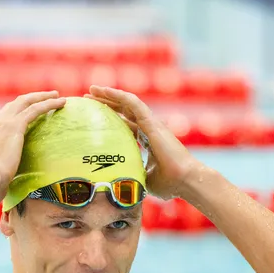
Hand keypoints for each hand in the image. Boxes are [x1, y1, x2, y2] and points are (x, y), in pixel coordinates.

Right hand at [0, 90, 67, 204]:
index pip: (3, 119)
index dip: (16, 113)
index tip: (28, 113)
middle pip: (14, 104)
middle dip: (30, 98)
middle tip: (45, 96)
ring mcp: (3, 124)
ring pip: (25, 102)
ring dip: (42, 96)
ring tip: (56, 95)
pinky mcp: (14, 126)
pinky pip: (35, 109)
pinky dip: (48, 103)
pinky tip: (60, 103)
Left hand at [85, 85, 204, 200]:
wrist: (184, 181)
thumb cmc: (169, 184)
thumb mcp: (143, 177)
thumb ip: (131, 173)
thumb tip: (116, 181)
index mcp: (147, 140)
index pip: (125, 124)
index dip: (110, 118)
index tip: (92, 116)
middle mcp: (149, 129)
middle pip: (124, 111)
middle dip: (107, 103)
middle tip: (88, 97)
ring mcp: (151, 124)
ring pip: (127, 103)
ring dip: (110, 94)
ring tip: (92, 89)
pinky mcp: (152, 122)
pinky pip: (134, 103)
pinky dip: (119, 95)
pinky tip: (105, 91)